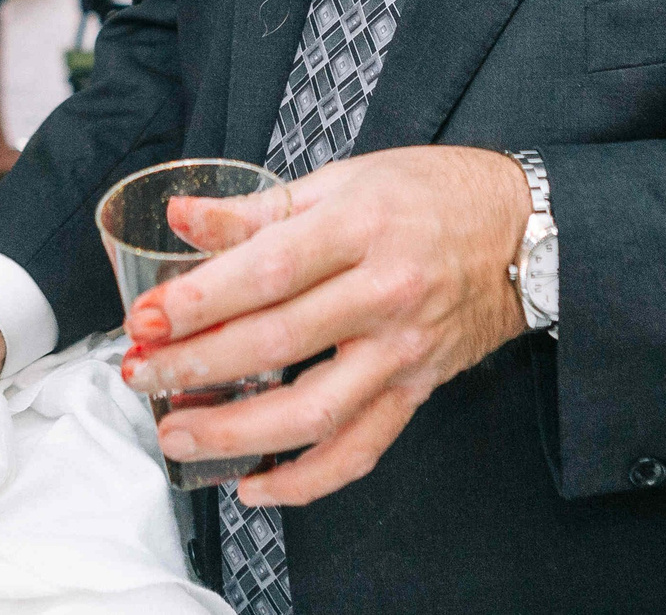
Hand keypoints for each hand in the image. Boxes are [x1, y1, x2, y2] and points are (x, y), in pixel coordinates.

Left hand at [119, 145, 530, 507]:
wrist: (523, 230)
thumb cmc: (427, 194)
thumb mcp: (344, 180)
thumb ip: (258, 208)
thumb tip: (182, 217)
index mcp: (361, 226)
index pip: (267, 271)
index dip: (199, 300)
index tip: (146, 318)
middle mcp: (385, 293)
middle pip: (278, 342)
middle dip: (197, 365)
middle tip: (141, 375)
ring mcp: (403, 350)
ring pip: (314, 410)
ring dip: (236, 432)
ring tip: (177, 432)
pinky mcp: (417, 390)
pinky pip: (360, 450)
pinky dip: (305, 480)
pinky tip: (255, 485)